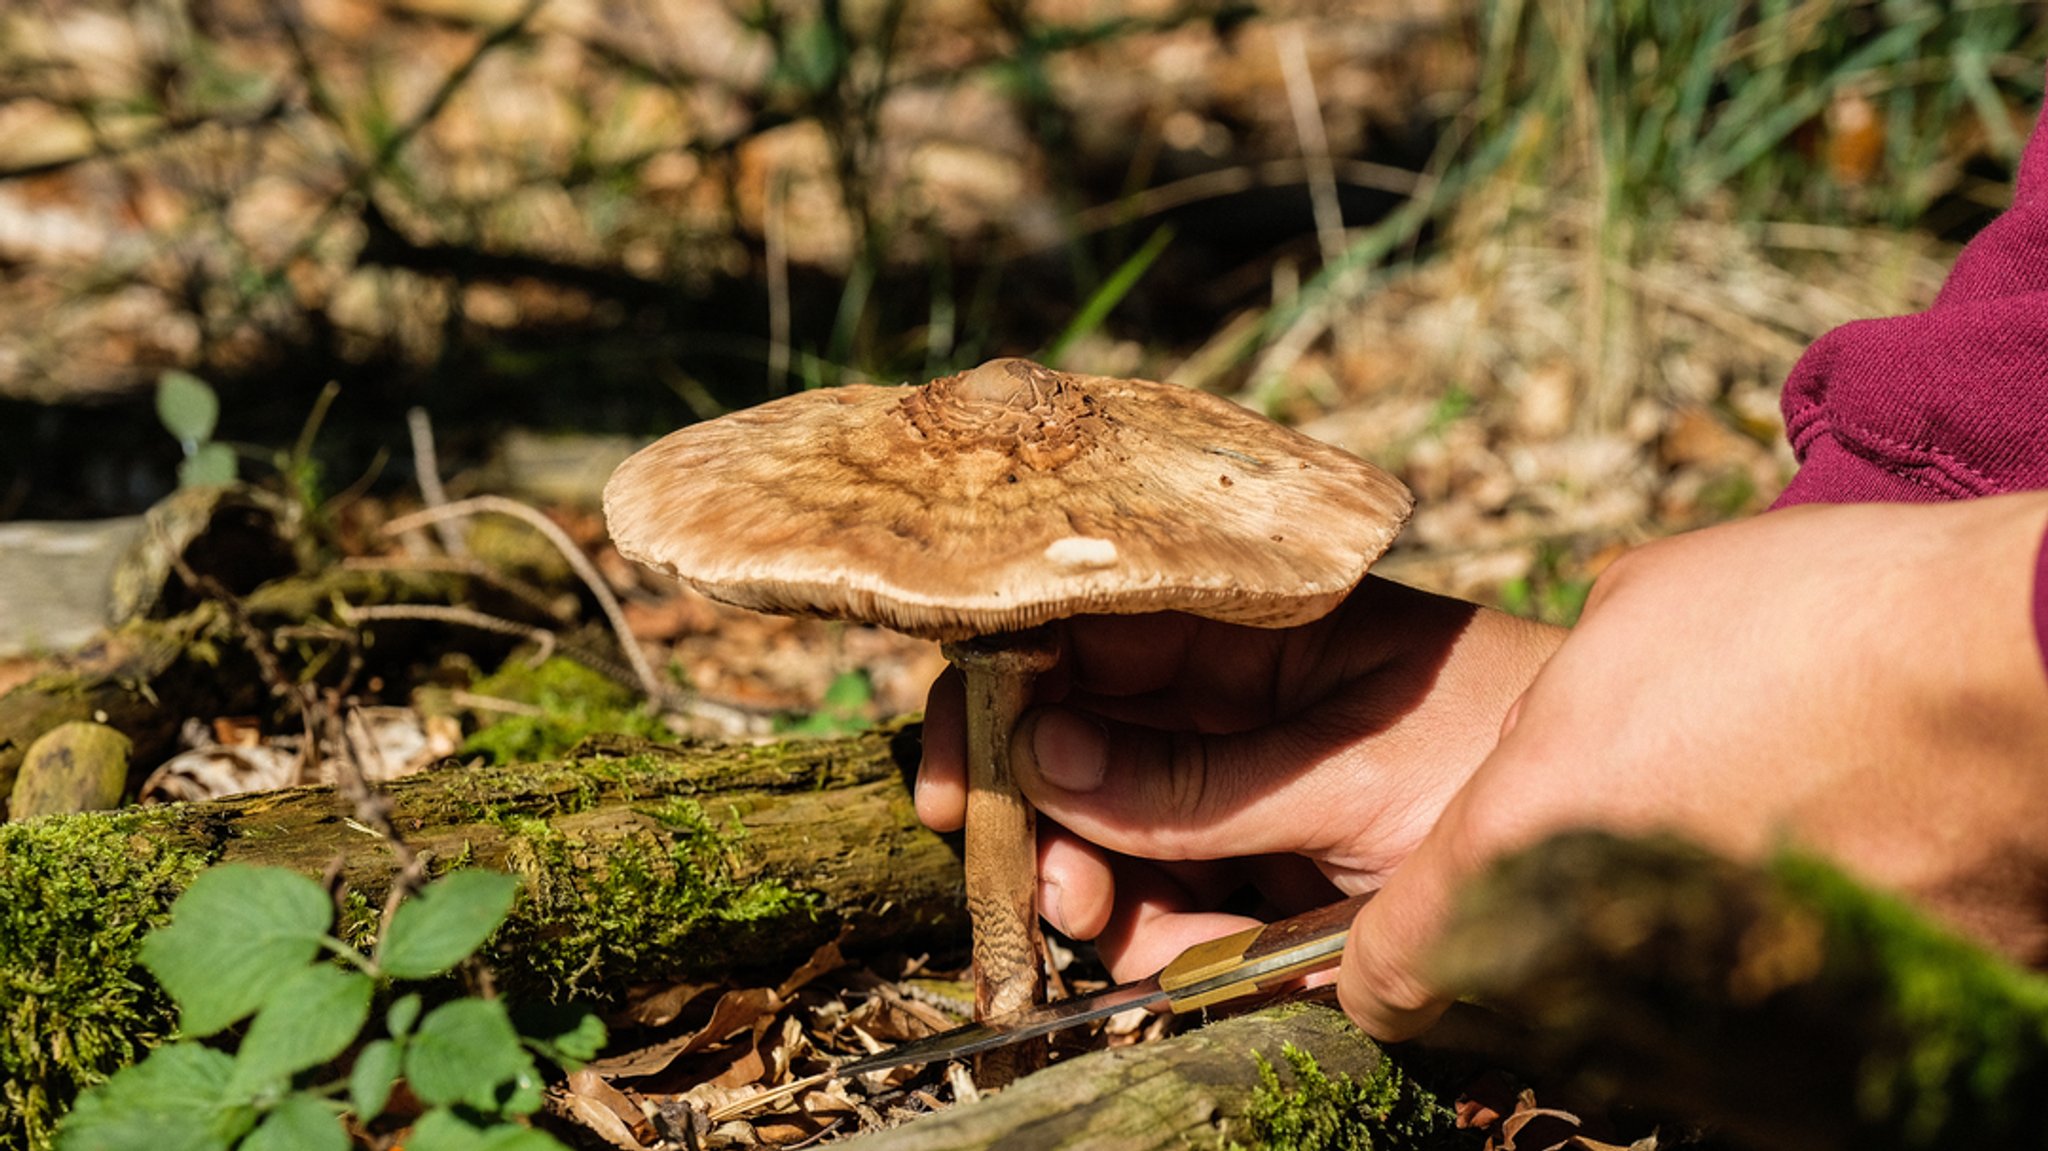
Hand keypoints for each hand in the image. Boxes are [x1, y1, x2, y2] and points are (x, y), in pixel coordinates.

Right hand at [916, 576, 1562, 981]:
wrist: (1646, 845)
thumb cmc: (1519, 761)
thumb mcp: (1353, 773)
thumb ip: (1194, 779)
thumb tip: (1042, 754)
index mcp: (1248, 625)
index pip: (1087, 632)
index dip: (1007, 694)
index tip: (961, 777)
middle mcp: (1231, 695)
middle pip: (1079, 739)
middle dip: (1042, 815)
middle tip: (1045, 887)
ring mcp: (1246, 784)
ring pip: (1112, 831)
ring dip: (1095, 889)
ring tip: (1110, 930)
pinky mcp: (1266, 871)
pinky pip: (1172, 900)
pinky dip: (1158, 941)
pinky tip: (1170, 961)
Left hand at [1340, 493, 2047, 1038]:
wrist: (2016, 674)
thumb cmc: (1811, 618)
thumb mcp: (1630, 612)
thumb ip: (1553, 700)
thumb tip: (1552, 727)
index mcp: (1510, 838)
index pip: (1386, 977)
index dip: (1381, 962)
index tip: (1398, 941)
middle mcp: (1591, 943)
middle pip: (1514, 999)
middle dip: (1526, 944)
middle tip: (1588, 866)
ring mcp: (1707, 1002)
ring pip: (1628, 1010)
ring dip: (1643, 948)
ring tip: (1715, 849)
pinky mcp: (1822, 1032)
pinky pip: (1744, 1008)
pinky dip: (1752, 959)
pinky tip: (1810, 874)